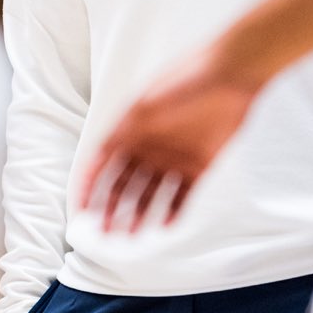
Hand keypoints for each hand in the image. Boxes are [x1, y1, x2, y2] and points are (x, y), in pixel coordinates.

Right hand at [78, 47, 260, 232]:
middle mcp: (149, 146)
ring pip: (151, 194)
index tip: (80, 208)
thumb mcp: (146, 105)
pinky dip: (174, 213)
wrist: (232, 75)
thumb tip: (100, 158)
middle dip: (112, 208)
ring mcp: (174, 157)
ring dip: (140, 215)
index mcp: (131, 129)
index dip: (88, 185)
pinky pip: (184, 196)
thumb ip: (123, 132)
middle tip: (104, 232)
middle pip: (124, 184)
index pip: (102, 162)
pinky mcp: (201, 165)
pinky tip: (164, 228)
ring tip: (131, 237)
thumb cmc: (187, 80)